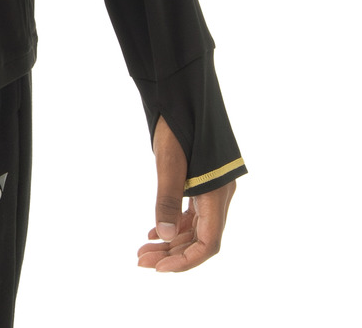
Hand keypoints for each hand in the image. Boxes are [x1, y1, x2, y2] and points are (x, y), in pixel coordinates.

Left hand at [138, 114, 235, 272]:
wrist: (185, 92)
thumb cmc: (178, 123)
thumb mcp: (169, 160)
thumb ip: (168, 198)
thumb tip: (165, 236)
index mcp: (218, 194)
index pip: (209, 244)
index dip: (186, 261)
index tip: (159, 268)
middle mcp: (220, 195)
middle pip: (201, 239)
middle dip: (173, 254)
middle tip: (141, 259)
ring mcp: (213, 188)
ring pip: (196, 227)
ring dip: (172, 241)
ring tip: (143, 249)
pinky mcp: (203, 180)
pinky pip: (193, 213)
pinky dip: (176, 225)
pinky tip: (156, 231)